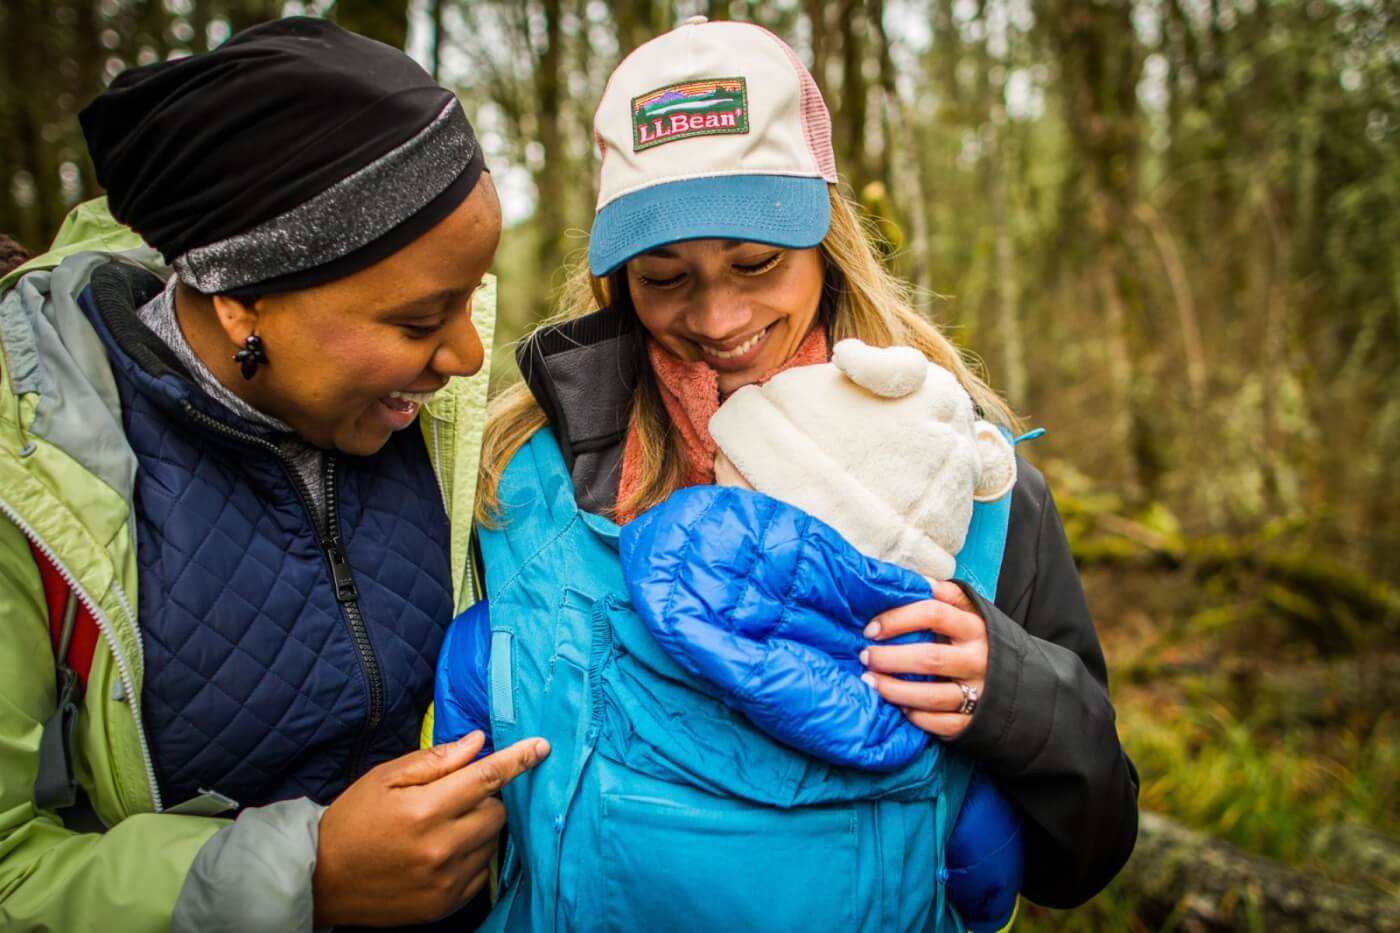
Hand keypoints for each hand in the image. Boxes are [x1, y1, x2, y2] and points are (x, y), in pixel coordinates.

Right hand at [312, 731, 548, 926]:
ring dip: (480, 827)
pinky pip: (482, 870)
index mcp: (423, 811)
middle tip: (455, 798)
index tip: (541, 747)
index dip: (517, 760)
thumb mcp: (385, 778)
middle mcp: (440, 848)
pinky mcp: (447, 904)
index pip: (486, 778)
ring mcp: (446, 880)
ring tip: (444, 826)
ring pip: (493, 841)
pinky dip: (473, 855)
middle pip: (497, 812)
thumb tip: (477, 742)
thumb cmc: (354, 820)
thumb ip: (435, 760)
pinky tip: (444, 851)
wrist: (323, 880)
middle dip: (485, 798)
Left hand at [859, 580, 987, 739]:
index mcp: (975, 628)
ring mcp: (979, 693)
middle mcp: (979, 660)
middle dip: (890, 658)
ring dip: (895, 690)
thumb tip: (918, 582)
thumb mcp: (974, 614)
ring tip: (870, 682)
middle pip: (930, 658)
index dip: (898, 619)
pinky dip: (916, 716)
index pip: (934, 614)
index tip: (871, 629)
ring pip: (932, 696)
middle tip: (865, 657)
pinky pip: (940, 723)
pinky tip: (898, 707)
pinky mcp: (974, 721)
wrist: (1025, 683)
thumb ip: (949, 597)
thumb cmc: (983, 643)